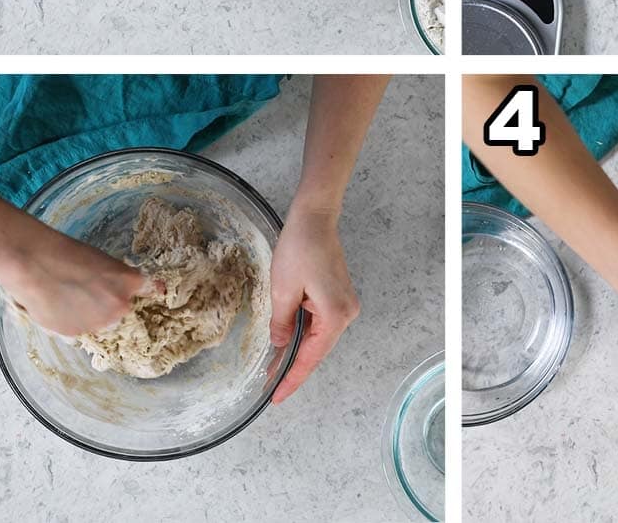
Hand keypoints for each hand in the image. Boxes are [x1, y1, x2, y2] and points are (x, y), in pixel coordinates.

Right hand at [0, 225, 149, 335]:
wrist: (35, 264)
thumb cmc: (67, 254)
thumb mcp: (103, 260)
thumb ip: (118, 278)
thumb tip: (122, 288)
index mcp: (130, 283)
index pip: (152, 290)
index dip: (151, 292)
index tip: (156, 294)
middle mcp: (120, 307)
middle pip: (122, 309)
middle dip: (111, 304)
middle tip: (89, 291)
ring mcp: (99, 324)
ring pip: (101, 323)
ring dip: (91, 315)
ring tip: (69, 298)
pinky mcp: (76, 335)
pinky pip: (80, 332)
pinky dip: (72, 323)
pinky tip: (59, 307)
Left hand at [268, 206, 359, 402]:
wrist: (314, 220)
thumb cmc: (299, 249)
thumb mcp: (282, 291)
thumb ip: (282, 324)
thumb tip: (282, 345)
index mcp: (334, 315)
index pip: (310, 357)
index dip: (292, 378)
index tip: (277, 397)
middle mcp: (346, 314)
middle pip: (317, 350)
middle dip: (293, 367)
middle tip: (270, 386)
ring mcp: (345, 305)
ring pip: (318, 338)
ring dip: (298, 351)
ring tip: (275, 368)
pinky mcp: (339, 297)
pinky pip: (320, 324)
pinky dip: (305, 335)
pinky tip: (288, 342)